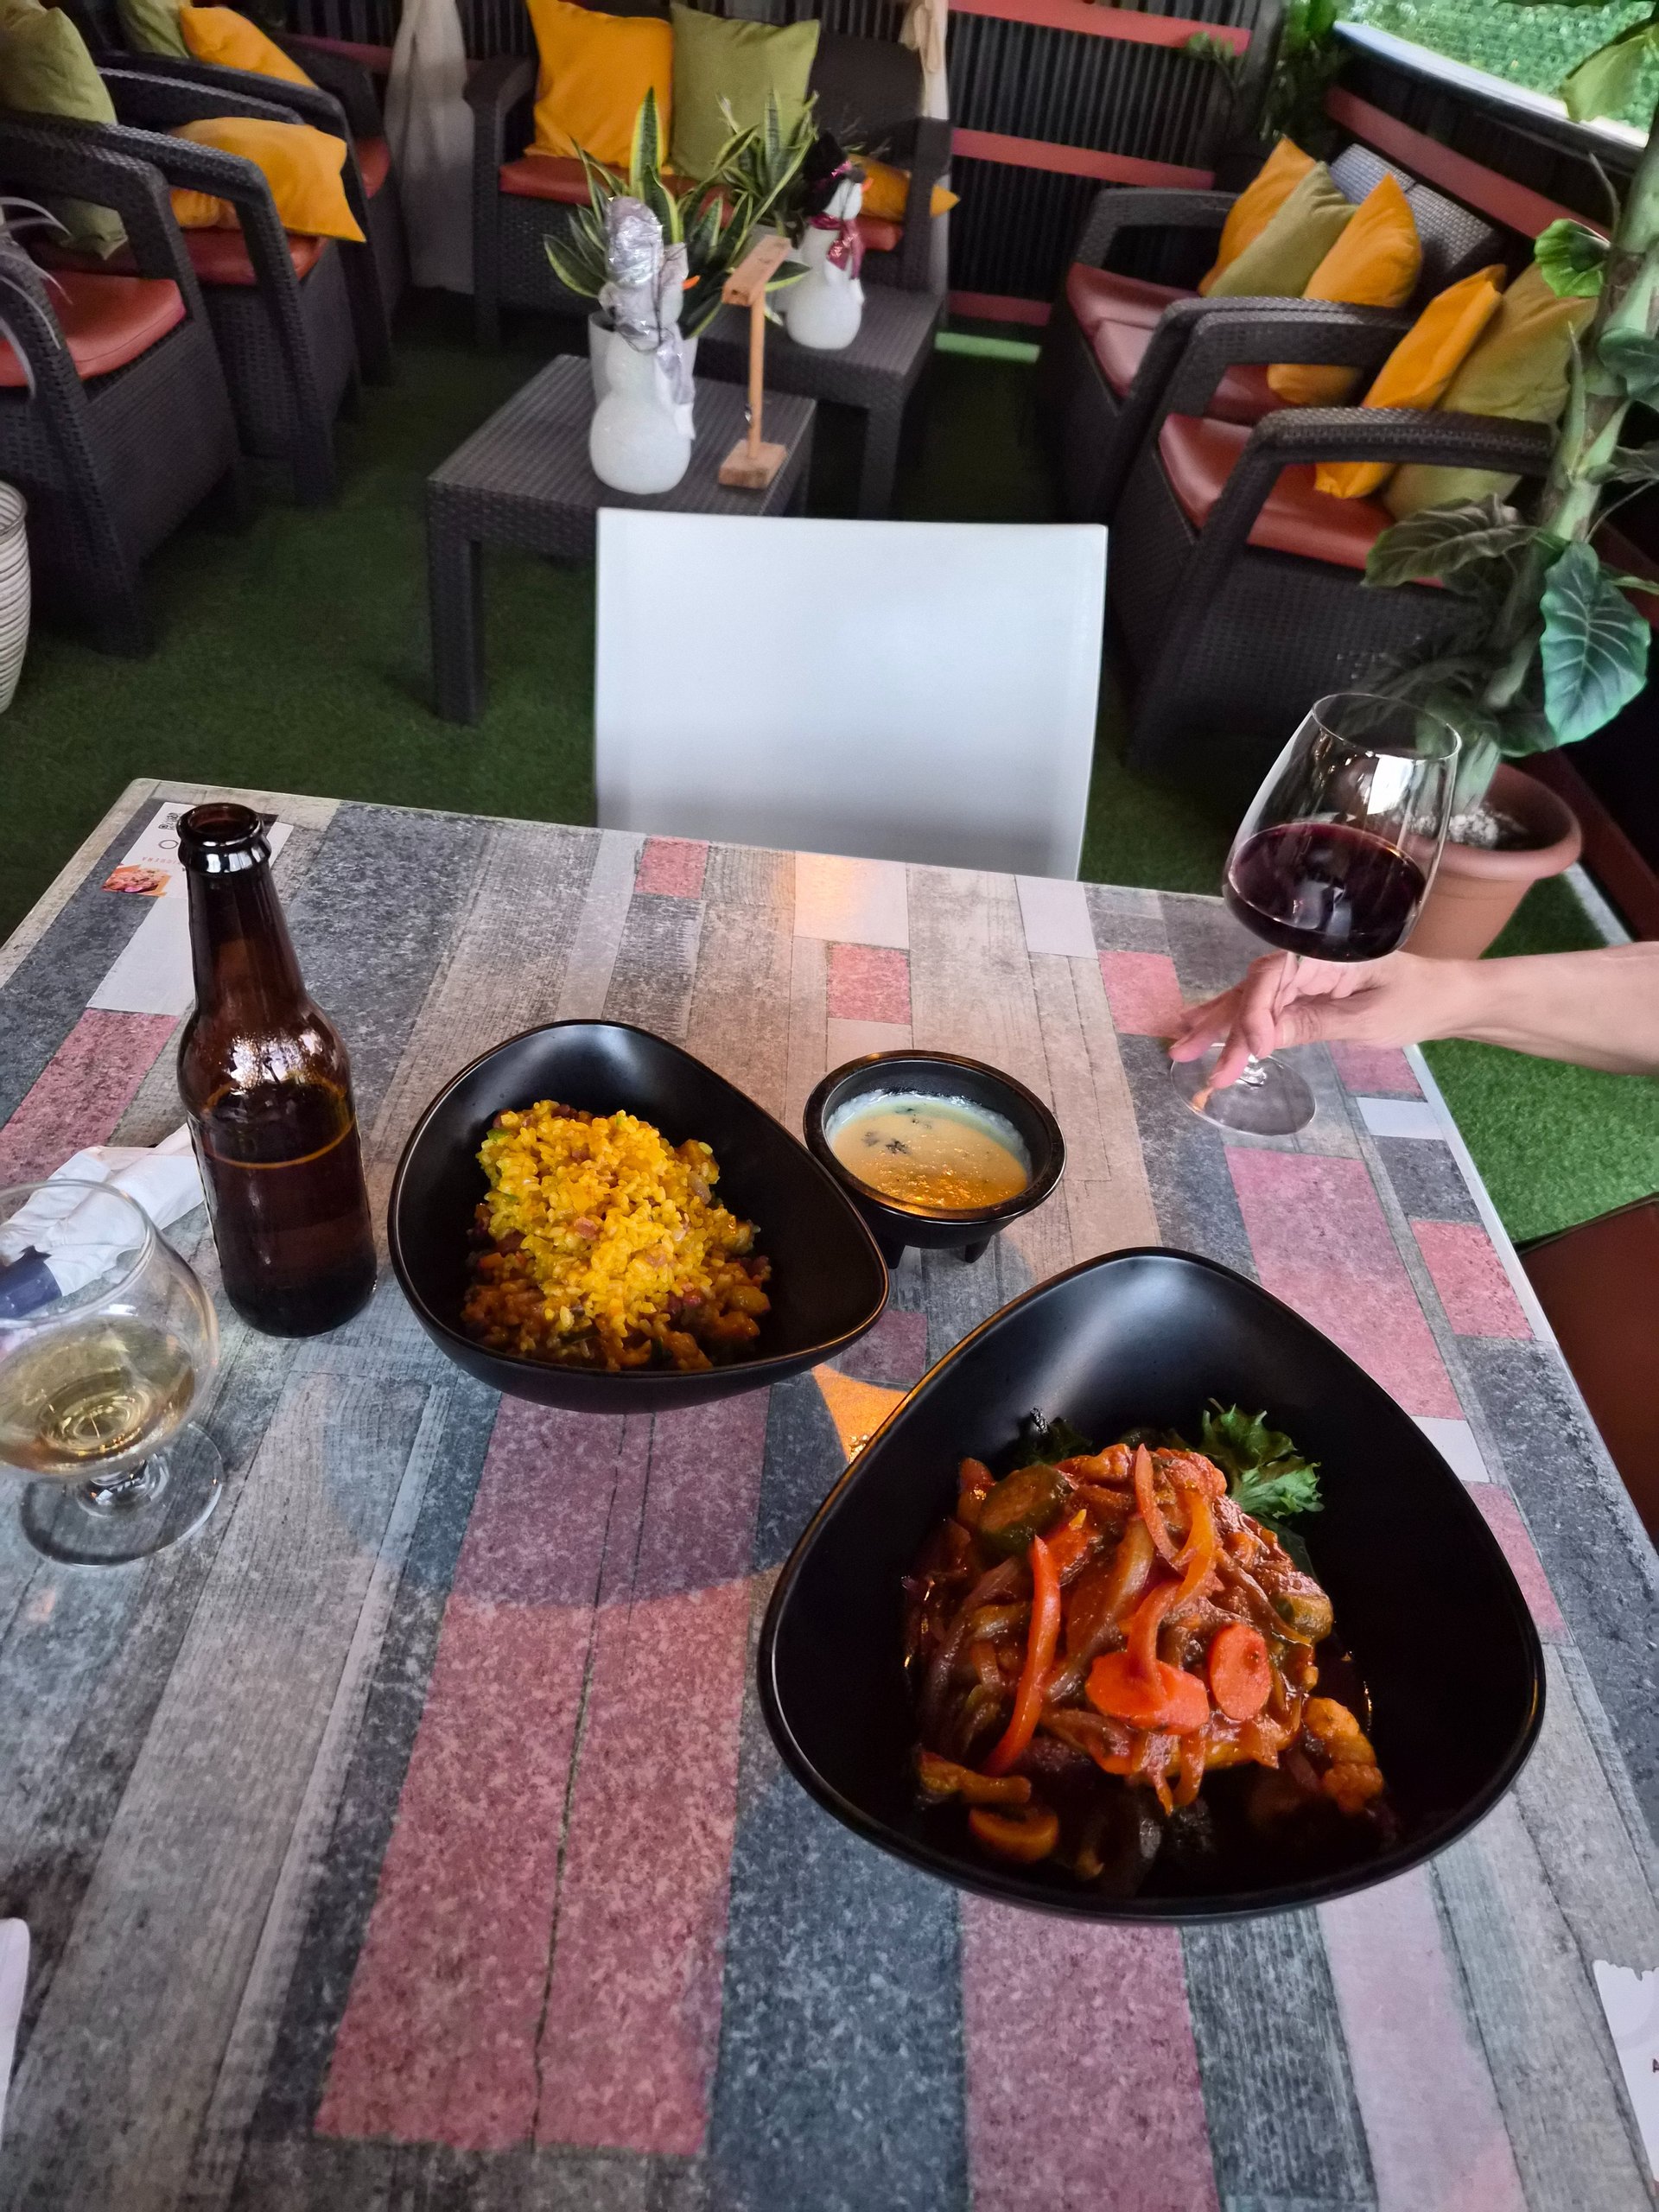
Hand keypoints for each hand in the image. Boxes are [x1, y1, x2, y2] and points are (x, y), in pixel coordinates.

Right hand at [1168, 951, 1475, 1090]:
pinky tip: (1210, 1031)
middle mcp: (1306, 962)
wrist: (1446, 999)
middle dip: (1218, 1024)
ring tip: (1182, 1046)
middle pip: (1251, 990)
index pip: (1272, 980)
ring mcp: (1304, 979)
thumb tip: (1264, 1040)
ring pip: (1250, 1000)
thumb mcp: (1368, 1020)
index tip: (1252, 1053)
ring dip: (1218, 1026)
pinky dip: (1238, 1024)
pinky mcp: (1306, 996)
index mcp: (1323, 956)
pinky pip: (1265, 1009)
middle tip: (1183, 1053)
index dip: (1254, 1016)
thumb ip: (1314, 1025)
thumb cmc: (1417, 1002)